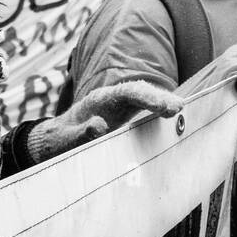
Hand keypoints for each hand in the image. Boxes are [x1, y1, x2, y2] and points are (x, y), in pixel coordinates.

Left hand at [28, 80, 184, 163]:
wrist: (54, 143)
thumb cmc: (57, 142)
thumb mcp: (61, 141)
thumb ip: (78, 134)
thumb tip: (100, 126)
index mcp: (99, 101)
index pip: (127, 93)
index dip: (147, 97)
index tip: (164, 106)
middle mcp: (114, 102)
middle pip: (142, 94)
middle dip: (161, 98)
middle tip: (179, 108)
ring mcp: (122, 111)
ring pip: (147, 103)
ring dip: (164, 105)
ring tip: (182, 112)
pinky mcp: (126, 122)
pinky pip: (145, 117)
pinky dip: (160, 117)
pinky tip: (176, 122)